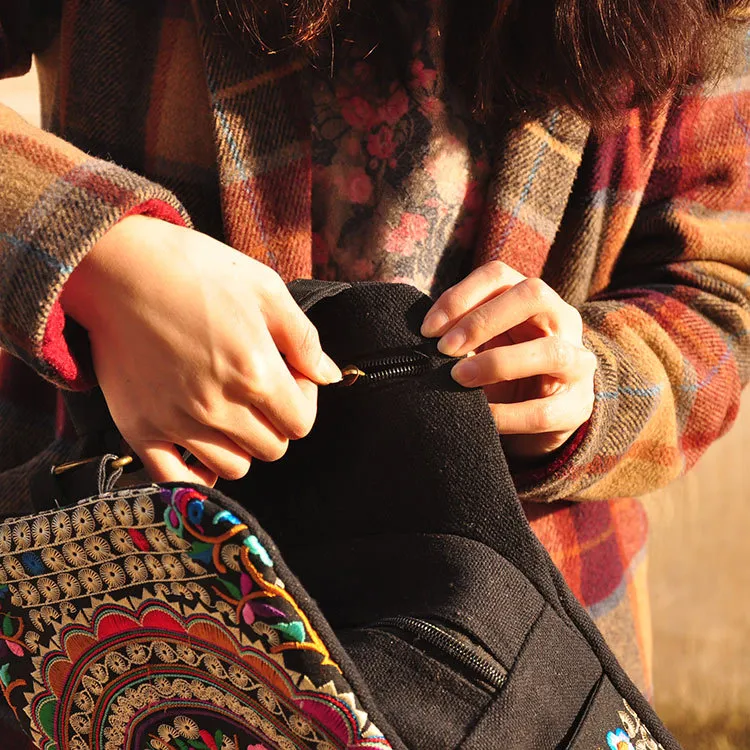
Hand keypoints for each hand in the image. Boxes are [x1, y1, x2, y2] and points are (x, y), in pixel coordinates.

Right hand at [61, 215, 340, 484]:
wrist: (115, 265)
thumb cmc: (194, 268)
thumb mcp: (265, 288)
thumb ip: (304, 339)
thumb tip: (330, 375)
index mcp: (255, 373)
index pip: (301, 423)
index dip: (304, 402)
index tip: (290, 378)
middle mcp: (218, 407)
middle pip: (271, 448)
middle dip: (275, 422)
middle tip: (259, 391)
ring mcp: (176, 422)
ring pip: (233, 467)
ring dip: (242, 446)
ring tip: (230, 412)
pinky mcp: (139, 428)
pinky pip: (175, 480)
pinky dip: (195, 474)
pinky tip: (200, 449)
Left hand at [421, 261, 595, 458]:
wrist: (541, 413)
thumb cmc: (501, 368)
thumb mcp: (482, 342)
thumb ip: (457, 333)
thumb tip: (417, 336)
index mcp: (531, 298)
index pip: (498, 275)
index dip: (460, 295)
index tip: (427, 329)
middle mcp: (561, 319)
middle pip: (533, 295)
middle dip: (481, 320)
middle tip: (444, 349)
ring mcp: (577, 361)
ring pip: (552, 351)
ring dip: (498, 362)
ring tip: (458, 378)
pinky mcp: (578, 405)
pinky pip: (545, 410)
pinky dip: (508, 415)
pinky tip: (482, 417)